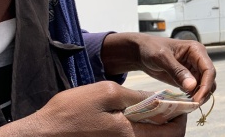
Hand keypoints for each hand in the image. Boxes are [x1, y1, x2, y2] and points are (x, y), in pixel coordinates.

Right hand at [0, 82, 187, 135]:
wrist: (42, 134)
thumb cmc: (69, 112)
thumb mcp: (106, 92)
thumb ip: (135, 96)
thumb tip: (157, 98)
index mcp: (131, 134)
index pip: (173, 133)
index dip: (182, 116)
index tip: (181, 102)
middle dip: (171, 121)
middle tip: (168, 103)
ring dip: (156, 124)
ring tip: (151, 106)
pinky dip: (142, 128)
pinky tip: (134, 114)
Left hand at [101, 33, 215, 103]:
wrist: (141, 52)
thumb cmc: (151, 49)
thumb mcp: (162, 58)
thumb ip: (177, 71)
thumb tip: (192, 86)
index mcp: (196, 50)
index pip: (209, 69)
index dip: (206, 85)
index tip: (198, 99)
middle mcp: (198, 60)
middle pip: (209, 79)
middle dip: (204, 93)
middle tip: (192, 105)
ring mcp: (194, 69)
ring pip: (204, 86)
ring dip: (199, 96)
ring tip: (188, 105)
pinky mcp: (187, 78)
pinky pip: (195, 89)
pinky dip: (193, 97)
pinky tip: (184, 102)